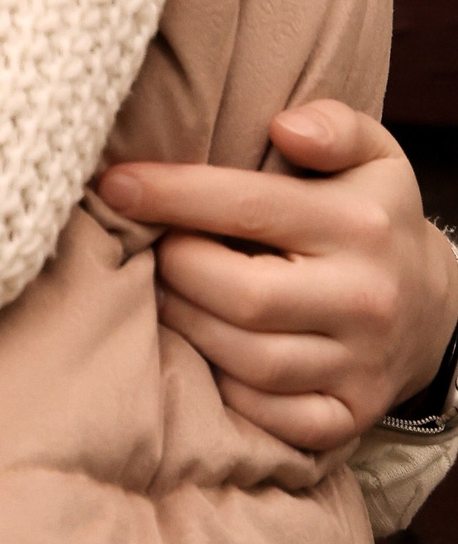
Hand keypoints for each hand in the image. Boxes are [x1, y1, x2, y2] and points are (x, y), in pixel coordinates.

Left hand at [99, 102, 457, 449]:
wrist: (438, 307)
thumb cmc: (375, 217)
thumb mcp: (373, 154)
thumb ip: (334, 126)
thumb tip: (285, 126)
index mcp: (361, 226)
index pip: (249, 207)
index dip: (171, 194)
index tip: (117, 184)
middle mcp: (365, 300)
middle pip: (242, 295)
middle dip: (177, 269)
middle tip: (153, 249)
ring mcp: (360, 366)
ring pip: (250, 361)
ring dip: (190, 326)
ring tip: (168, 292)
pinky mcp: (350, 417)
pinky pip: (271, 417)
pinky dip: (228, 389)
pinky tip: (207, 352)